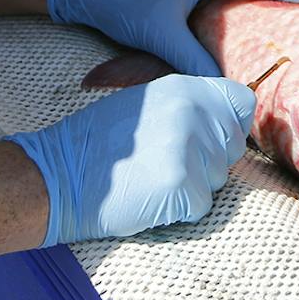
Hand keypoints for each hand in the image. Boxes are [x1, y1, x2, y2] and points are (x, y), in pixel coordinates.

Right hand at [11, 76, 255, 244]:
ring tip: (150, 178)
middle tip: (163, 163)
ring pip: (217, 179)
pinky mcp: (180, 184)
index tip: (209, 139)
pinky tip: (148, 198)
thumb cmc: (97, 144)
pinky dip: (179, 210)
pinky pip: (201, 206)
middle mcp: (191, 112)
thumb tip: (229, 119)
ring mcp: (188, 148)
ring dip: (192, 187)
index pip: (241, 102)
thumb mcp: (144, 104)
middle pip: (232, 147)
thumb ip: (187, 106)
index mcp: (183, 88)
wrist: (56, 176)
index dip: (230, 125)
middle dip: (208, 162)